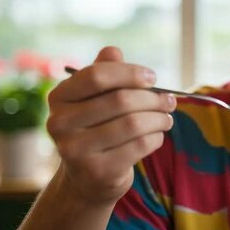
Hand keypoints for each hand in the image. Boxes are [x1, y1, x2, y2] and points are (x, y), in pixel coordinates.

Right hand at [46, 46, 176, 205]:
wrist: (87, 179)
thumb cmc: (97, 128)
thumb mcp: (96, 99)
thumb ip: (104, 73)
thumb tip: (113, 51)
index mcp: (59, 98)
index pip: (97, 76)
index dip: (130, 73)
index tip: (152, 78)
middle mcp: (60, 123)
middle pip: (120, 100)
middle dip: (153, 99)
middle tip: (170, 101)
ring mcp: (75, 150)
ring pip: (133, 124)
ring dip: (159, 118)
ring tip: (167, 118)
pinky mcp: (97, 171)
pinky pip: (139, 146)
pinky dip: (155, 137)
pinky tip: (157, 135)